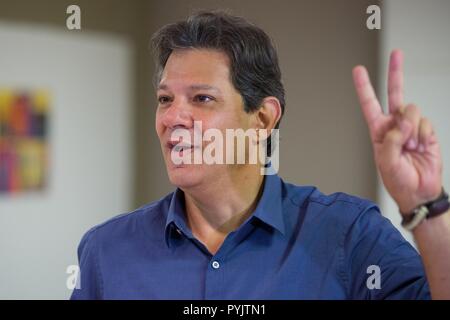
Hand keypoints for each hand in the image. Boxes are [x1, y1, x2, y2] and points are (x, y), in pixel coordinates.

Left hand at [352, 49, 442, 214]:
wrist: (420, 191)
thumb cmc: (398, 180)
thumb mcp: (386, 162)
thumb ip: (391, 140)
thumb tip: (403, 123)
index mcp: (379, 131)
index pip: (370, 105)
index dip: (364, 87)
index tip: (358, 70)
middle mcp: (395, 125)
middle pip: (394, 94)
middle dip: (395, 72)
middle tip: (396, 53)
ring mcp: (412, 127)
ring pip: (411, 109)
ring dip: (410, 127)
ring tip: (410, 145)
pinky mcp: (427, 131)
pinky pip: (425, 122)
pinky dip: (423, 135)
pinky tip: (421, 147)